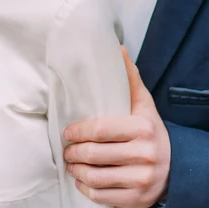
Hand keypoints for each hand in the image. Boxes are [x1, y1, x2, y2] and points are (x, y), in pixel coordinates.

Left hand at [64, 46, 169, 206]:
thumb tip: (118, 48)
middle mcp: (144, 155)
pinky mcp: (137, 200)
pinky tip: (81, 180)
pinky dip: (86, 189)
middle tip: (66, 149)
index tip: (67, 132)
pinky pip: (103, 196)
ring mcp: (141, 180)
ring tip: (70, 163)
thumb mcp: (143, 104)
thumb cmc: (150, 130)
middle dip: (74, 152)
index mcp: (143, 129)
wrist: (175, 167)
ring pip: (96, 177)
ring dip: (77, 171)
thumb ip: (129, 78)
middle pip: (95, 154)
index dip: (79, 131)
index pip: (101, 130)